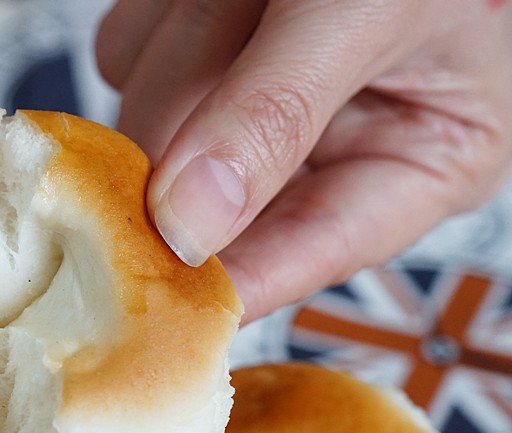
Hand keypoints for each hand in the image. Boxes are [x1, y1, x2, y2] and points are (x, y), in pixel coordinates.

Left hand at [97, 0, 511, 320]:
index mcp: (405, 167)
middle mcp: (322, 145)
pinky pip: (131, 52)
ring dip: (187, 38)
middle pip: (195, 190)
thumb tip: (190, 225)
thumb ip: (278, 116)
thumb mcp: (372, 16)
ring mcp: (251, 96)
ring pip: (153, 116)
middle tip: (242, 28)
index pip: (294, 259)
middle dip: (202, 109)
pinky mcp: (201, 49)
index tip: (150, 300)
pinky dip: (161, 14)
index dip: (217, 281)